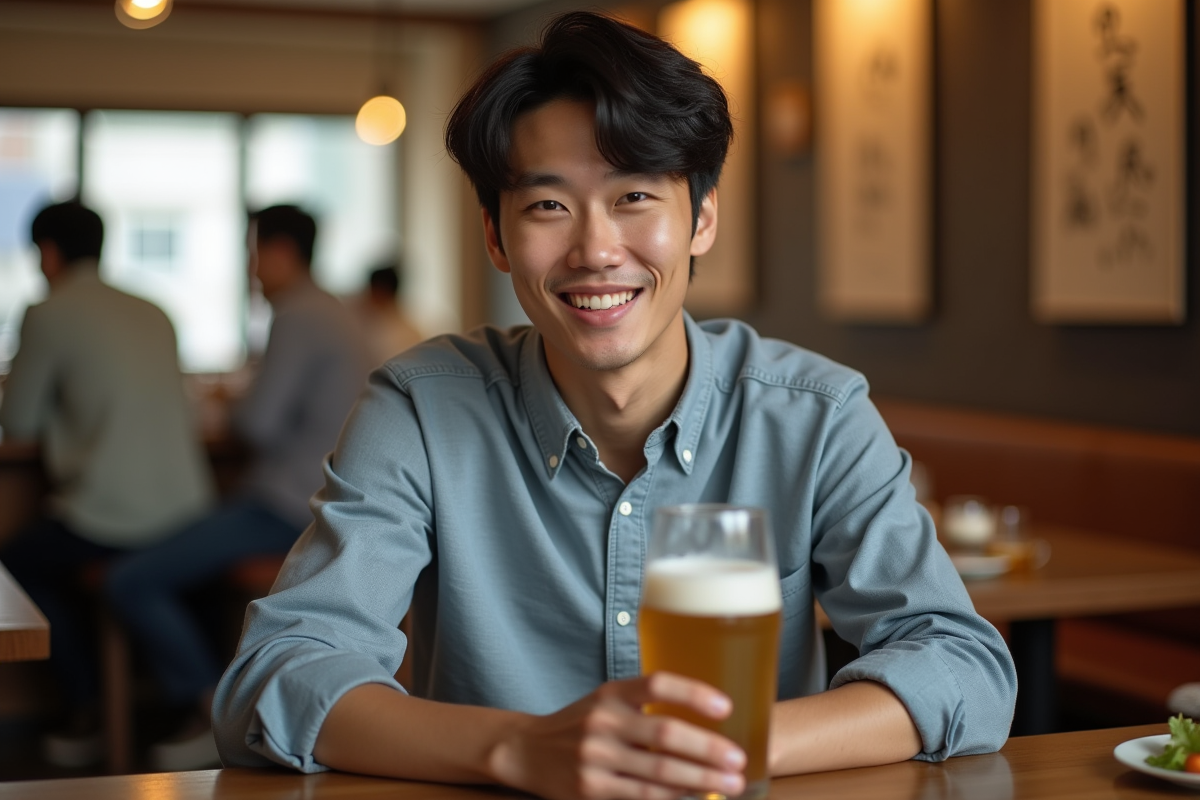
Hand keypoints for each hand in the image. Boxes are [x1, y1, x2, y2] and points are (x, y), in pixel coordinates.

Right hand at [488, 672, 745, 799]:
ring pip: (659, 772)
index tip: (726, 707)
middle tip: (739, 760)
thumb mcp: (607, 700)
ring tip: (730, 785)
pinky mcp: (591, 790)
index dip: (694, 693)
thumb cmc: (580, 724)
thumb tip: (707, 721)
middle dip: (708, 749)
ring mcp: (595, 758)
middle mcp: (602, 721)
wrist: (527, 750)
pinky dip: (673, 798)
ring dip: (701, 781)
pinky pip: (642, 797)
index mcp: (611, 693)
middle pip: (665, 733)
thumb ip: (645, 705)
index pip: (657, 683)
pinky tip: (694, 797)